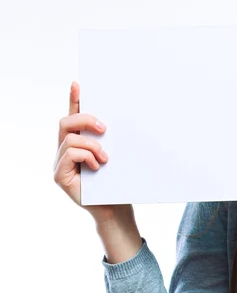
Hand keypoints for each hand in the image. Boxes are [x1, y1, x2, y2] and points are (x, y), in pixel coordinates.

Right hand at [53, 80, 132, 223]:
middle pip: (66, 122)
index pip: (74, 115)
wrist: (115, 208)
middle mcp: (66, 150)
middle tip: (105, 129)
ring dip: (92, 145)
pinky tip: (97, 166)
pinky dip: (85, 157)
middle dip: (86, 120)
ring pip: (69, 138)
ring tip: (105, 158)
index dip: (74, 99)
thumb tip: (121, 119)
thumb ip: (111, 140)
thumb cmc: (117, 181)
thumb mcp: (117, 154)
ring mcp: (60, 162)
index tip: (78, 84)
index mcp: (80, 141)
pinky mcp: (59, 175)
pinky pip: (69, 154)